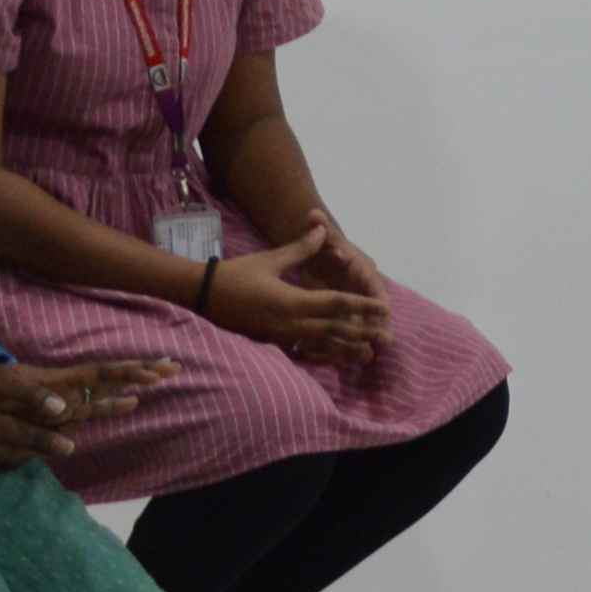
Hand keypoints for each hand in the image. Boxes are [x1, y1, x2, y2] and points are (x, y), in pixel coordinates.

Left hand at [0, 353, 175, 438]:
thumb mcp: (5, 392)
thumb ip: (35, 400)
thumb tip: (64, 408)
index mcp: (57, 381)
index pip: (100, 375)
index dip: (126, 374)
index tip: (153, 373)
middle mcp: (66, 386)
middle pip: (110, 377)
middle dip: (141, 372)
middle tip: (173, 367)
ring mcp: (62, 394)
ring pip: (104, 389)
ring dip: (131, 384)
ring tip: (158, 381)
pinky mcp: (54, 405)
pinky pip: (89, 401)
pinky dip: (111, 399)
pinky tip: (126, 402)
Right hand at [217, 222, 392, 365]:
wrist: (202, 297)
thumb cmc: (236, 275)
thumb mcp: (270, 260)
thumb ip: (300, 248)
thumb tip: (322, 230)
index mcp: (292, 301)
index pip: (336, 304)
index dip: (362, 307)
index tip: (384, 308)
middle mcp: (290, 323)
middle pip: (335, 329)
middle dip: (363, 332)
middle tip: (388, 336)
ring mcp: (282, 338)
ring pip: (323, 346)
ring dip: (348, 349)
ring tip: (370, 354)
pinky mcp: (274, 345)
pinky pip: (305, 354)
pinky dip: (324, 357)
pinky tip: (336, 361)